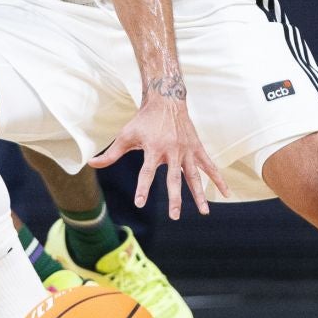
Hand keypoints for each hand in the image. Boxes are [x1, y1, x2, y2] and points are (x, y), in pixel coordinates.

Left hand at [88, 86, 228, 219]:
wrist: (167, 100)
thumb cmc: (144, 120)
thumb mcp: (126, 135)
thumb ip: (111, 153)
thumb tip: (90, 163)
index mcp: (154, 148)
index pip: (147, 172)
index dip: (143, 187)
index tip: (139, 203)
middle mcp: (173, 151)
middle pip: (174, 178)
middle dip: (175, 198)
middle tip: (175, 216)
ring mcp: (187, 151)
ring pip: (194, 176)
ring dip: (199, 195)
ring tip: (204, 212)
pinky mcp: (197, 148)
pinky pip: (210, 166)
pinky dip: (219, 179)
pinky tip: (226, 193)